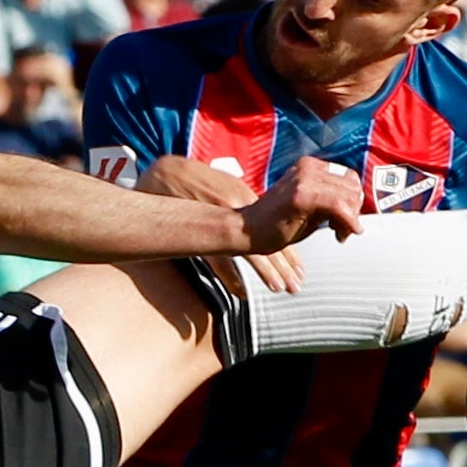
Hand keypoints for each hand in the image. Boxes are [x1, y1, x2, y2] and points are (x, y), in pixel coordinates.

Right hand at [137, 154, 301, 286]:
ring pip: (250, 252)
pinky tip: (243, 292)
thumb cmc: (198, 179)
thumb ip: (246, 203)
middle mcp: (238, 208)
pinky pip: (219, 260)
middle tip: (297, 284)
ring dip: (268, 272)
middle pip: (269, 242)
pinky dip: (232, 277)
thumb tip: (266, 221)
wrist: (167, 174)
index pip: (276, 227)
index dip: (290, 249)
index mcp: (246, 197)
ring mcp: (221, 221)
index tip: (300, 267)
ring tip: (281, 287)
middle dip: (286, 265)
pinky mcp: (201, 233)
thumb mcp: (228, 186)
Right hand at [237, 157, 364, 256]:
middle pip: (352, 185)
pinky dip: (348, 221)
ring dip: (351, 218)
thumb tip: (354, 207)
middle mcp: (308, 167)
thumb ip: (329, 200)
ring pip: (349, 194)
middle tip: (344, 229)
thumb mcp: (308, 206)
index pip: (348, 177)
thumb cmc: (273, 222)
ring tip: (339, 232)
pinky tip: (343, 234)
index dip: (353, 201)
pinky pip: (339, 205)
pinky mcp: (302, 195)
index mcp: (309, 166)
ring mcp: (305, 179)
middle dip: (354, 210)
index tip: (346, 220)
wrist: (246, 230)